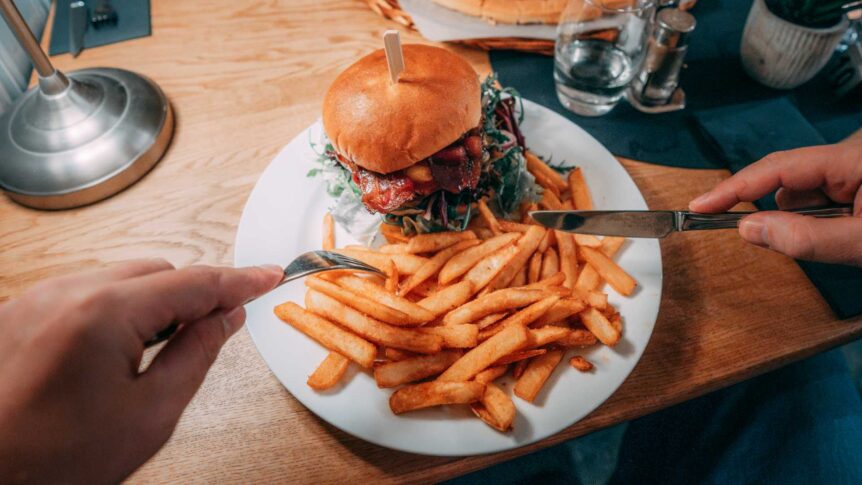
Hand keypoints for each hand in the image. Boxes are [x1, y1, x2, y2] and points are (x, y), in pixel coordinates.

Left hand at [0, 260, 281, 482]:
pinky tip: (116, 351)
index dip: (239, 281)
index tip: (268, 276)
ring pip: (120, 278)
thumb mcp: (149, 415)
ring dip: (151, 304)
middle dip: (192, 296)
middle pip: (156, 272)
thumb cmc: (53, 462)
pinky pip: (83, 293)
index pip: (193, 282)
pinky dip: (114, 310)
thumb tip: (225, 318)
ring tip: (156, 352)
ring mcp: (36, 299)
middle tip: (217, 328)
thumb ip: (196, 355)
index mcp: (102, 314)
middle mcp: (64, 294)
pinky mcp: (18, 312)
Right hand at [689, 140, 861, 265]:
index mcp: (851, 159)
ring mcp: (852, 174)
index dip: (735, 187)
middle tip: (752, 236)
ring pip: (803, 198)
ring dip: (805, 223)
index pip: (778, 167)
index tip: (700, 205)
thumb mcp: (861, 243)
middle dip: (778, 214)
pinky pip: (819, 205)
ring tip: (840, 243)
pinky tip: (843, 238)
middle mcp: (847, 160)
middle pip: (788, 181)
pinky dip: (817, 225)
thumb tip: (748, 229)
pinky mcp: (855, 190)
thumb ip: (808, 237)